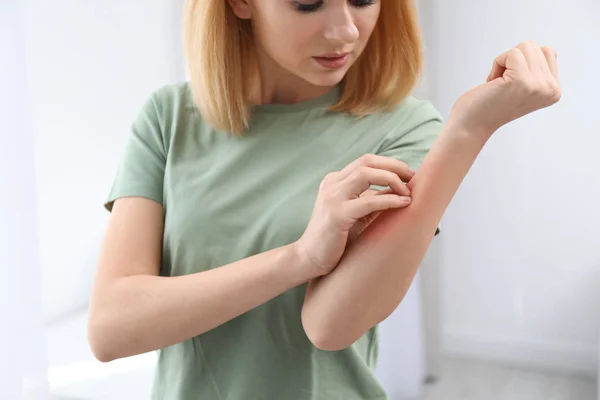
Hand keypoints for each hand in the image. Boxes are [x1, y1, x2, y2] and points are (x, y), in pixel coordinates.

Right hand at [293, 154, 413, 277]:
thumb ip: (372, 199)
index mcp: (335, 181)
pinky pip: (368, 201)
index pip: (365, 161)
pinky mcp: (336, 215)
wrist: (308, 259)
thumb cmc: (334, 238)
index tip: (408, 174)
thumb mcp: (356, 213)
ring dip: (392, 179)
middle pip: (366, 162)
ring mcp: (332, 198)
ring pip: (366, 174)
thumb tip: (400, 190)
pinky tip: (403, 204)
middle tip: (413, 178)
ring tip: (408, 191)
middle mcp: (332, 184)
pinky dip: (389, 200)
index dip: (390, 163)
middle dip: (394, 166)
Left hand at [450, 41, 561, 135]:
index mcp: (554, 90)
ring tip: (499, 84)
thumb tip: (549, 50)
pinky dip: (497, 63)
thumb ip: (539, 70)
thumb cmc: (489, 104)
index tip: (511, 83)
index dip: (522, 62)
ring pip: (525, 46)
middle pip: (534, 47)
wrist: (471, 124)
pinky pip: (512, 53)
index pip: (547, 52)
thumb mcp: (525, 85)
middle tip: (502, 85)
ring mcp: (539, 85)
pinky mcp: (522, 81)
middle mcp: (551, 89)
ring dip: (504, 62)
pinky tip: (493, 83)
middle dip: (512, 61)